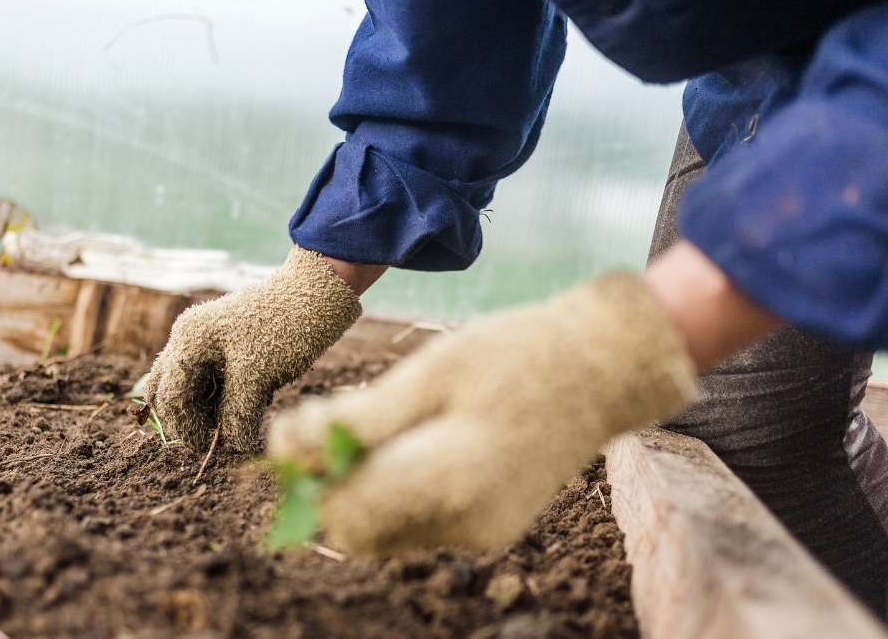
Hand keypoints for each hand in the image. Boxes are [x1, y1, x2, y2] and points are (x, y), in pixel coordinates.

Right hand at [144, 247, 362, 451]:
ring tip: (239, 417)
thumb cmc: (284, 331)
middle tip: (215, 438)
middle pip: (167, 389)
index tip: (211, 447)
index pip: (171, 397)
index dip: (187, 428)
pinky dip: (221, 396)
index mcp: (189, 342)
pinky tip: (250, 400)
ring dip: (204, 408)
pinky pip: (209, 378)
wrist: (315, 295)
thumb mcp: (258, 379)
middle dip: (187, 418)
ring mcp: (204, 340)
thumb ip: (236, 416)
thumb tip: (232, 447)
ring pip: (188, 385)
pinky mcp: (222, 345)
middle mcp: (188, 338)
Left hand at [267, 272, 697, 554]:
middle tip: (319, 420)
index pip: (342, 508)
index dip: (302, 474)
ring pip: (380, 529)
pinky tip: (400, 434)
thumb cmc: (518, 354)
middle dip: (322, 481)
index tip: (289, 427)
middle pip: (355, 529)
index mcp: (453, 483)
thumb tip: (285, 449)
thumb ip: (360, 420)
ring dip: (353, 482)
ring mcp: (479, 534)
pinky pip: (412, 521)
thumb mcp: (431, 371)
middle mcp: (465, 525)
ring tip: (367, 416)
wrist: (602, 371)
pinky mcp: (485, 528)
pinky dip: (388, 486)